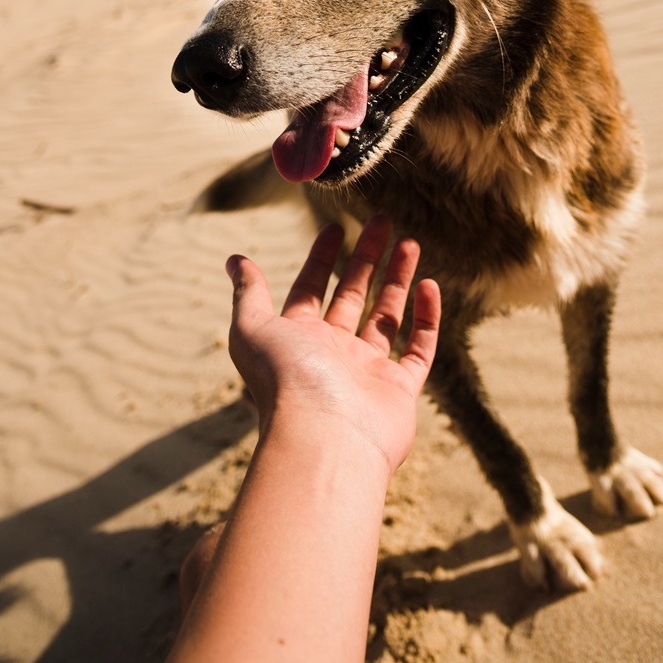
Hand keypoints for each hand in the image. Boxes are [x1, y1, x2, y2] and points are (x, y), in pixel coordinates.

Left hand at [226, 217, 440, 477]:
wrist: (325, 441)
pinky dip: (425, 317)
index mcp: (297, 339)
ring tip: (410, 242)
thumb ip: (249, 293)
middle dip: (366, 258)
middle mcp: (332, 354)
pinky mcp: (399, 389)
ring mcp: (367, 372)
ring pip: (387, 316)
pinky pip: (418, 347)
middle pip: (351, 296)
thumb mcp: (253, 328)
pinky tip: (428, 285)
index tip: (336, 227)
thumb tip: (234, 258)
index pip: (310, 290)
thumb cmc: (285, 382)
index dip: (321, 258)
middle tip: (383, 222)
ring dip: (397, 279)